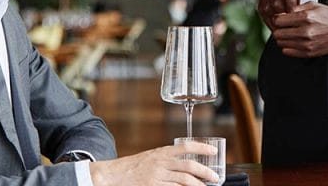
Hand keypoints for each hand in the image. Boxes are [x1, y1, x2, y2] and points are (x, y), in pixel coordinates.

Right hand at [89, 142, 219, 185]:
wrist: (113, 174)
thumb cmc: (132, 166)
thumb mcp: (151, 157)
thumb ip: (167, 159)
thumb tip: (185, 166)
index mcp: (162, 151)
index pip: (186, 146)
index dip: (202, 148)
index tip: (214, 152)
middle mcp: (161, 162)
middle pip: (189, 165)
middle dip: (205, 172)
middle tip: (214, 177)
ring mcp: (157, 175)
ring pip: (184, 180)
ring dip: (197, 185)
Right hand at [254, 0, 323, 28]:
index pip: (297, 17)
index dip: (304, 25)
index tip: (310, 28)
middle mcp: (278, 1)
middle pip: (287, 24)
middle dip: (295, 30)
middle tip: (303, 35)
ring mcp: (269, 6)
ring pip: (277, 26)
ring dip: (285, 31)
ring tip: (294, 34)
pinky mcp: (263, 9)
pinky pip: (269, 24)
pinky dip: (277, 28)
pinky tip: (284, 30)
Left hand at [271, 2, 327, 57]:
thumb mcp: (314, 5)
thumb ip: (297, 7)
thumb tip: (283, 14)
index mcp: (305, 17)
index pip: (278, 20)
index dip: (278, 19)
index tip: (281, 19)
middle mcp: (305, 31)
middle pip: (278, 33)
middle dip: (279, 29)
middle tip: (284, 27)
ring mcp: (306, 44)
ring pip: (281, 43)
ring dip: (283, 38)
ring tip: (289, 34)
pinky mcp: (308, 52)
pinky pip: (287, 52)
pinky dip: (287, 47)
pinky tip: (293, 41)